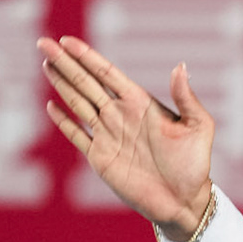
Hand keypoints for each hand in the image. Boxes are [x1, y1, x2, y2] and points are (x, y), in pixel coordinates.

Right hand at [40, 36, 215, 234]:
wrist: (184, 200)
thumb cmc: (195, 163)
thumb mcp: (198, 126)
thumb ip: (186, 97)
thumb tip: (180, 66)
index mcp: (140, 103)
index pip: (107, 73)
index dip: (87, 56)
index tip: (67, 41)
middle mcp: (120, 115)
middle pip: (86, 82)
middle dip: (65, 62)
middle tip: (44, 43)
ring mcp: (108, 135)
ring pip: (77, 103)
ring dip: (61, 84)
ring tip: (45, 63)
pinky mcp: (100, 157)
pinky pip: (77, 134)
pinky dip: (64, 121)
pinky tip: (51, 105)